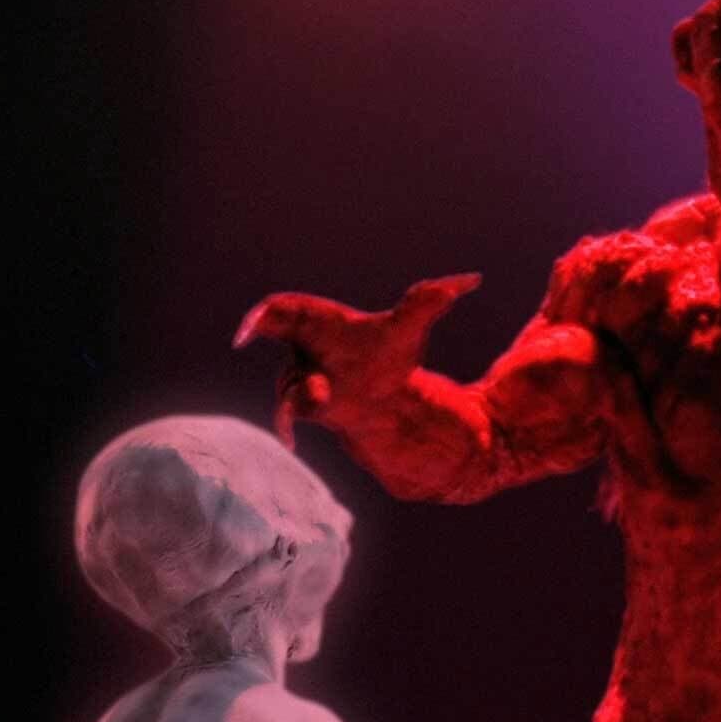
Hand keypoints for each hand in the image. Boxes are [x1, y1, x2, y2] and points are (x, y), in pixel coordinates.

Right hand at [234, 274, 481, 446]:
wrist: (386, 394)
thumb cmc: (388, 354)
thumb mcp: (410, 327)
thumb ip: (432, 300)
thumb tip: (473, 278)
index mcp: (317, 323)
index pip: (281, 310)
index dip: (260, 316)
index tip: (248, 330)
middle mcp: (301, 352)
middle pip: (278, 346)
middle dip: (271, 345)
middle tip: (264, 345)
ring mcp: (300, 381)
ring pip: (287, 386)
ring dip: (298, 394)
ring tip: (320, 397)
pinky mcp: (306, 409)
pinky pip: (288, 417)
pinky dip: (286, 426)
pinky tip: (290, 443)